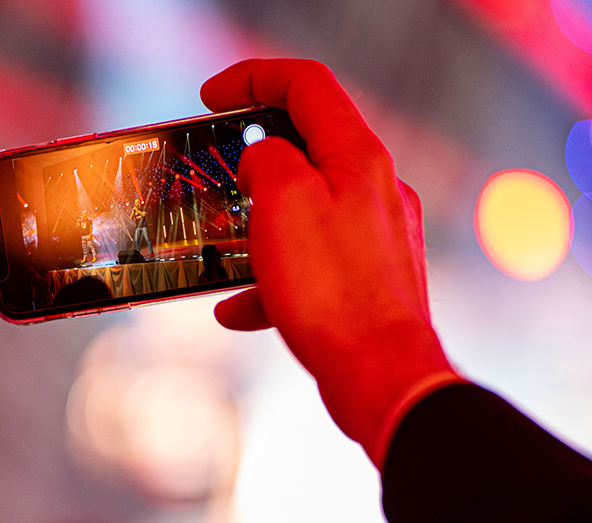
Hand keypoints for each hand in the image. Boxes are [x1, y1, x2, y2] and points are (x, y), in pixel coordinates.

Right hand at [200, 59, 461, 467]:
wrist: (380, 376)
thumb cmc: (334, 292)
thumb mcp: (282, 202)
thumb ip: (266, 159)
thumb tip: (262, 158)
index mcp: (358, 156)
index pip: (306, 85)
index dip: (252, 77)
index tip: (211, 96)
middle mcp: (376, 189)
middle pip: (308, 146)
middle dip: (253, 157)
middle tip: (215, 170)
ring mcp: (377, 238)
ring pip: (306, 211)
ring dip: (257, 224)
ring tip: (222, 247)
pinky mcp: (370, 283)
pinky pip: (312, 267)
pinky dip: (271, 281)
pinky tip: (237, 309)